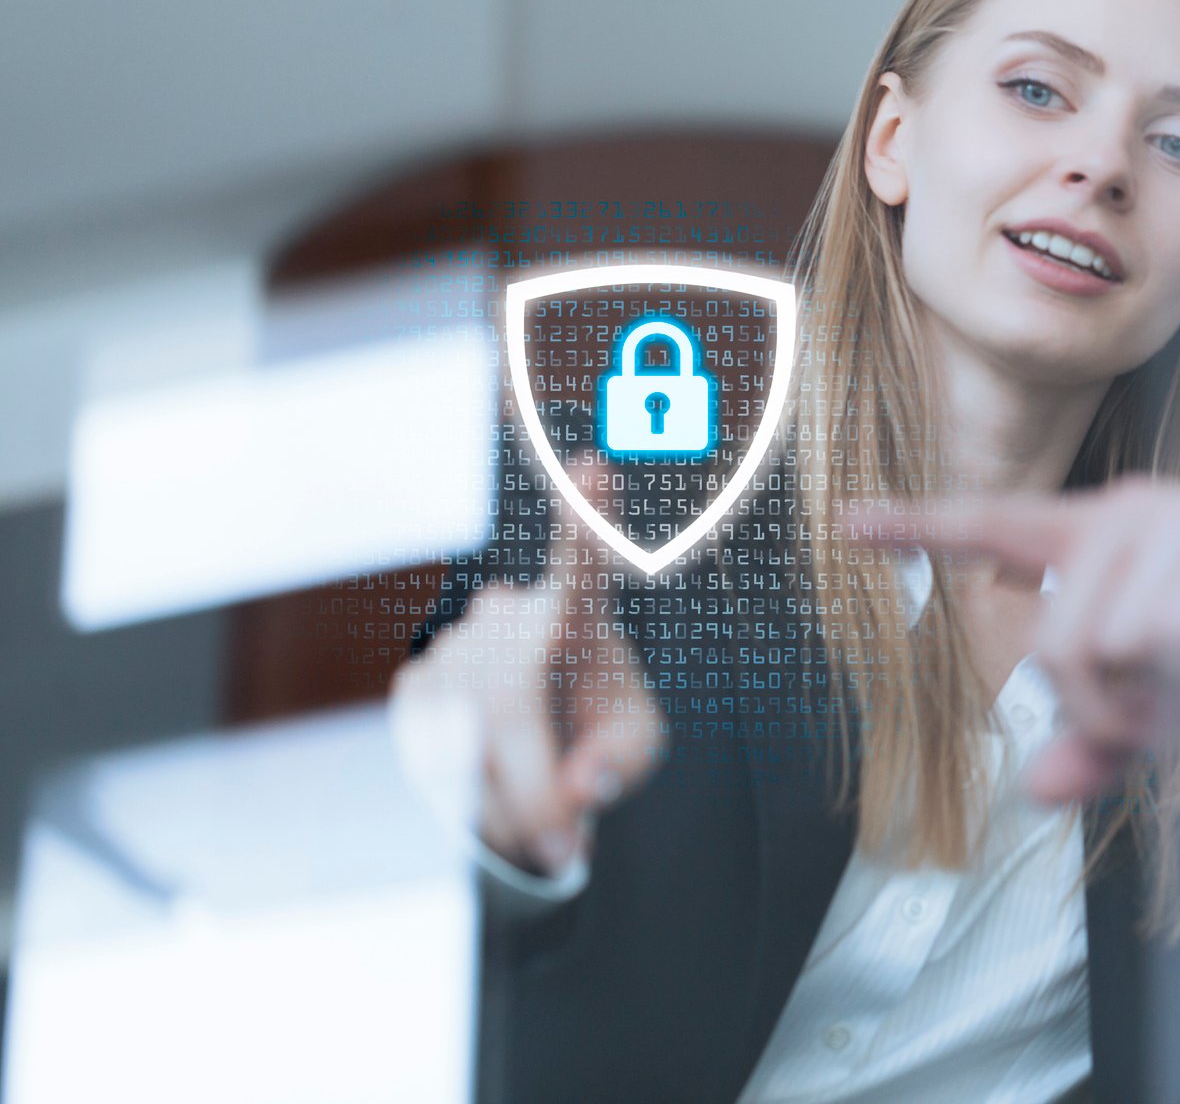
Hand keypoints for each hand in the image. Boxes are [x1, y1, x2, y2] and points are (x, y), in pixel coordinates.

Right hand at [390, 459, 662, 876]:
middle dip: (538, 794)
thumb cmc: (600, 726)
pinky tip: (495, 787)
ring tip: (540, 809)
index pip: (586, 566)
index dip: (587, 519)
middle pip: (512, 711)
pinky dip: (476, 807)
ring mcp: (453, 645)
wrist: (536, 739)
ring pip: (468, 752)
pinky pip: (439, 768)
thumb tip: (582, 787)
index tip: (593, 464)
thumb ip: (626, 763)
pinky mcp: (414, 683)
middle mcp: (508, 618)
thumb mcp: (635, 744)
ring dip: (509, 810)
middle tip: (570, 845)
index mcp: (580, 615)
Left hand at [848, 478, 1179, 804]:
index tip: (846, 522)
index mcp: (1098, 541)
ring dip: (1154, 694)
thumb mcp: (1174, 700)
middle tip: (1149, 721)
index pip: (991, 526)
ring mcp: (1177, 520)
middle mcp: (1124, 515)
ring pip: (1111, 642)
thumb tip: (1034, 788)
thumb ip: (1103, 739)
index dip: (917, 526)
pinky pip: (1172, 633)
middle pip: (1057, 643)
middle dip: (1099, 710)